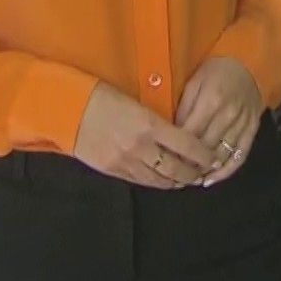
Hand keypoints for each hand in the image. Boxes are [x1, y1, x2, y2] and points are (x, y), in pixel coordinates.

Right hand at [75, 82, 220, 189]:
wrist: (67, 110)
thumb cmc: (101, 97)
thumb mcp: (135, 101)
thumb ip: (156, 119)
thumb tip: (176, 132)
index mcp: (149, 124)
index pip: (187, 145)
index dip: (203, 154)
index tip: (212, 156)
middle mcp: (140, 147)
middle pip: (177, 168)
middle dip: (193, 173)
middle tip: (203, 172)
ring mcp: (126, 162)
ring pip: (160, 180)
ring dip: (176, 182)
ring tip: (186, 179)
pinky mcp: (113, 170)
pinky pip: (141, 181)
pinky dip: (156, 183)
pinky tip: (163, 180)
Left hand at [175, 56, 261, 186]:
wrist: (248, 64)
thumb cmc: (216, 71)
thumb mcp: (194, 82)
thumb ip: (184, 108)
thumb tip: (173, 134)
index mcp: (211, 101)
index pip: (190, 134)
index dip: (176, 149)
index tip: (164, 160)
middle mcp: (229, 115)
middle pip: (206, 147)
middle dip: (188, 162)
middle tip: (173, 174)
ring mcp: (243, 124)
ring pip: (221, 155)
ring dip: (205, 170)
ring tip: (188, 179)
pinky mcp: (252, 130)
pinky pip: (240, 155)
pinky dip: (226, 171)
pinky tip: (212, 179)